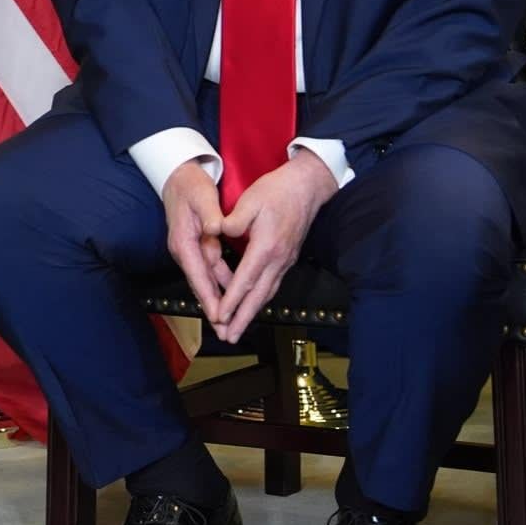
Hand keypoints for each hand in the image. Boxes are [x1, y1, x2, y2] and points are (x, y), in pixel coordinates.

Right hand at [162, 160, 232, 322]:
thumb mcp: (202, 196)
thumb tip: (217, 230)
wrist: (178, 175)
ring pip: (206, 280)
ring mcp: (189, 250)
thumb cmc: (190, 185)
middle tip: (227, 330)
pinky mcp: (196, 247)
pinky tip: (232, 294)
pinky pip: (210, 270)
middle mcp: (184, 250)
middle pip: (201, 284)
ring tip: (231, 321)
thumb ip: (211, 214)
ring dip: (218, 300)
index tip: (220, 316)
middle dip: (214, 308)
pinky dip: (221, 284)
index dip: (210, 297)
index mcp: (184, 241)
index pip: (198, 275)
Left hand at [212, 150, 339, 343]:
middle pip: (258, 296)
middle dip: (242, 319)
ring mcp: (285, 261)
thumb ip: (234, 219)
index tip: (219, 316)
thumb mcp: (251, 199)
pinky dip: (260, 300)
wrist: (308, 186)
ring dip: (251, 313)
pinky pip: (272, 285)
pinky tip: (252, 307)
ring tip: (237, 330)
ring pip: (267, 294)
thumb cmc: (277, 190)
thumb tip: (218, 231)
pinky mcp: (287, 259)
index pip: (245, 280)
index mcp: (266, 247)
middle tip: (229, 337)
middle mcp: (278, 259)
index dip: (231, 300)